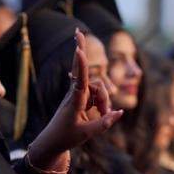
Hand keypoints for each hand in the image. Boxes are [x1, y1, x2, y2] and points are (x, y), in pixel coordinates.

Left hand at [26, 29, 122, 166]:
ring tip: (103, 116)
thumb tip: (119, 113)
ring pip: (100, 89)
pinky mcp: (82, 97)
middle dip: (81, 49)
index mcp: (74, 101)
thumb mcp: (87, 133)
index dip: (81, 65)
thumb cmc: (67, 137)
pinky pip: (98, 94)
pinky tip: (103, 113)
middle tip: (77, 30)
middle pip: (88, 73)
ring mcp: (79, 94)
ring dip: (105, 101)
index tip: (79, 50)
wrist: (53, 142)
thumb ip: (104, 123)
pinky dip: (103, 104)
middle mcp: (76, 94)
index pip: (80, 80)